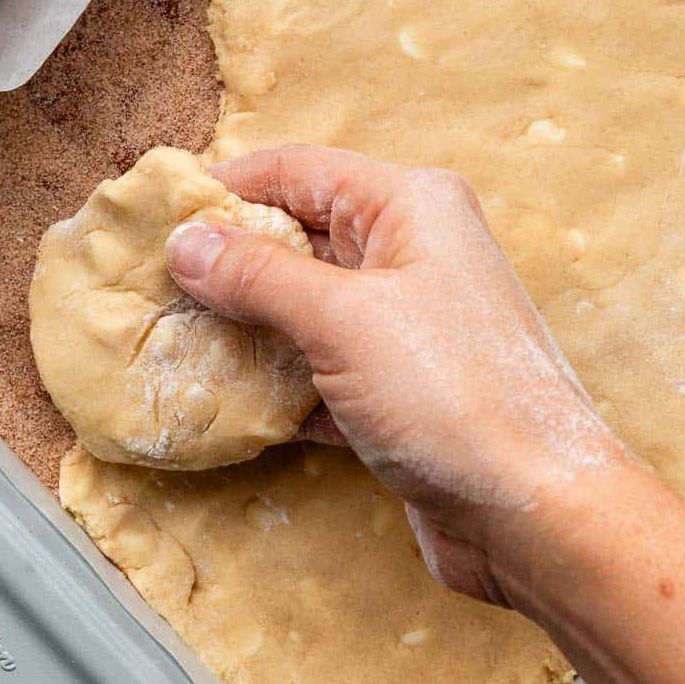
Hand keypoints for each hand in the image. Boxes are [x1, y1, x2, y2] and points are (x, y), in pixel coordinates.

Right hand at [165, 144, 630, 606]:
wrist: (535, 513)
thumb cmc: (454, 397)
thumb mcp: (342, 320)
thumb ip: (258, 276)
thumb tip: (187, 242)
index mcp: (411, 206)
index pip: (298, 170)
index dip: (226, 187)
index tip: (156, 214)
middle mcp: (413, 253)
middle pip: (298, 236)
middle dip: (228, 261)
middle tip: (150, 285)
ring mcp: (408, 324)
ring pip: (305, 307)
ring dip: (246, 326)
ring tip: (171, 340)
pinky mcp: (399, 390)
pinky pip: (320, 367)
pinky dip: (276, 380)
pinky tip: (225, 400)